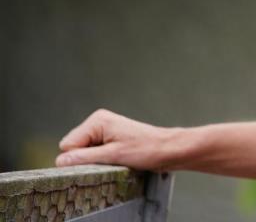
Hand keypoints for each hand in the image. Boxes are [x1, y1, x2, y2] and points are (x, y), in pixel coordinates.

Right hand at [55, 109, 176, 170]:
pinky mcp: (108, 139)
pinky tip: (116, 159)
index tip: (99, 161)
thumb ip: (84, 158)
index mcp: (97, 121)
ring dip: (94, 160)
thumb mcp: (113, 156)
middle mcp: (98, 122)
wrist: (168, 149)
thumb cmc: (146, 149)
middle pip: (73, 148)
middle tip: (109, 160)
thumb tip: (60, 161)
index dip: (79, 158)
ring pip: (82, 153)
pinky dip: (100, 160)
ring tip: (115, 159)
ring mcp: (103, 130)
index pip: (67, 145)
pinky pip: (92, 153)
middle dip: (86, 159)